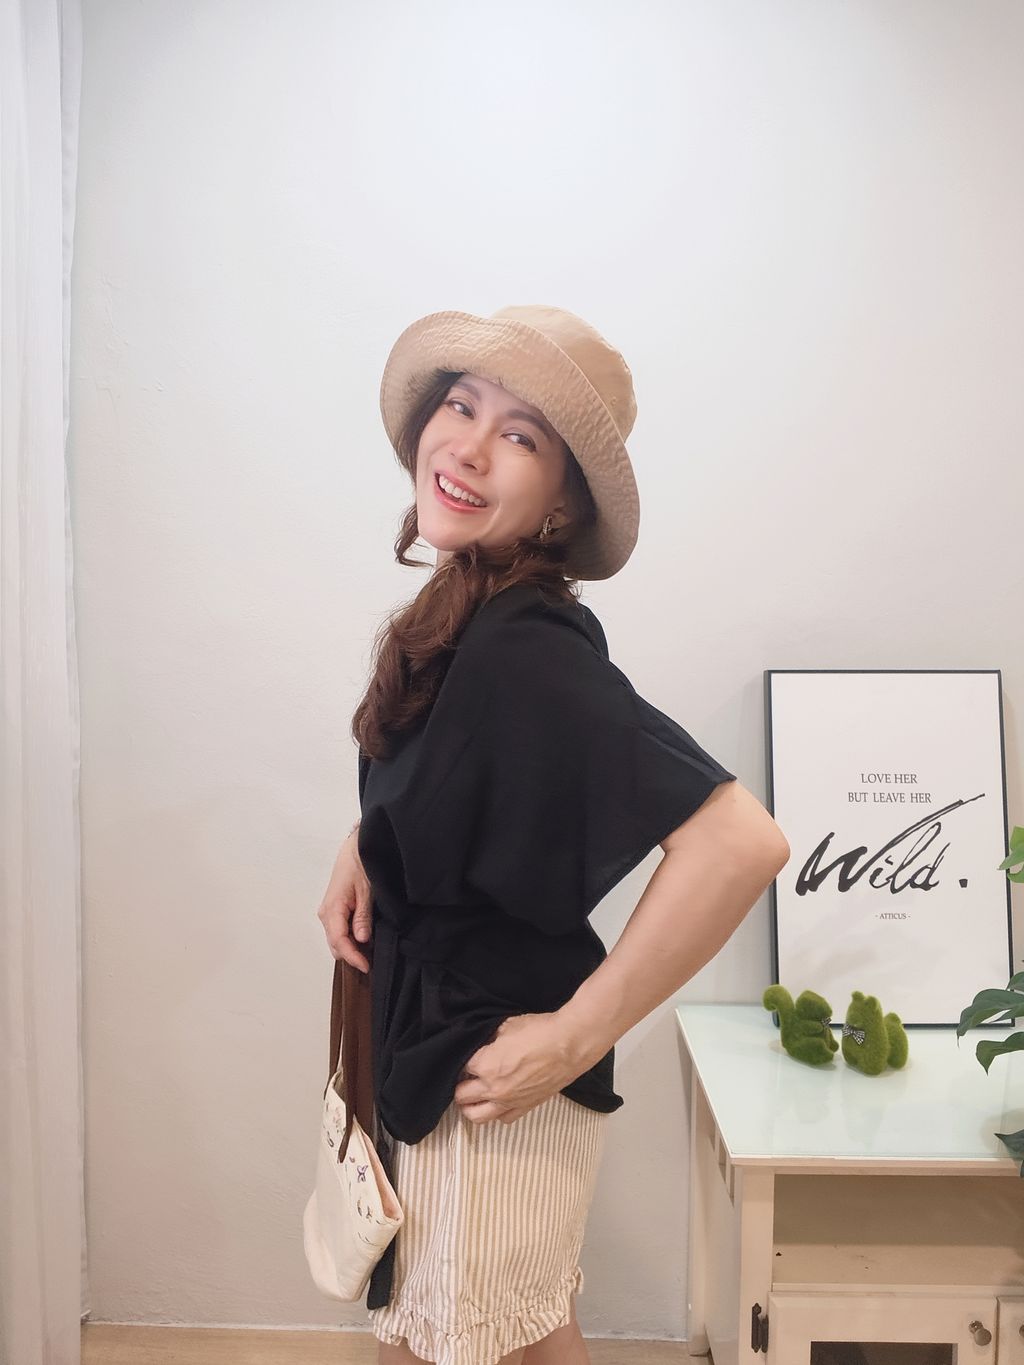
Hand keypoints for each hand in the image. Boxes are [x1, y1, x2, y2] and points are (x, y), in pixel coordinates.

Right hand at [316, 825, 371, 972]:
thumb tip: (361, 939)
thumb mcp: (366, 891)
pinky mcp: (333, 912)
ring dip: (350, 949)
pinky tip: (363, 941)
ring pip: (336, 941)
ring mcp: (328, 913)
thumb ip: (362, 917)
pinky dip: (349, 940)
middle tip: (371, 962)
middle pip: (335, 945)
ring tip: (369, 953)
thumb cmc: (360, 866)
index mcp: (332, 908)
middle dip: (352, 955)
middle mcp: (326, 913)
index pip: (339, 941)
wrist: (355, 851)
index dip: (352, 956)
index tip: (366, 966)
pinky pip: (338, 932)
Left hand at [452, 1013, 580, 1124]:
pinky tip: (499, 1101)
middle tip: (466, 1077)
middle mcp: (493, 1089)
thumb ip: (489, 1039)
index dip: (464, 1060)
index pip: (461, 1067)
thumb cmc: (540, 1031)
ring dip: (471, 1106)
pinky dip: (497, 1112)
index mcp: (485, 1066)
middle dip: (460, 1085)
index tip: (469, 1056)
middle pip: (462, 1096)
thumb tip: (484, 1044)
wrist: (570, 1044)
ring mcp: (509, 1101)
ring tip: (475, 1096)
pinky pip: (504, 1119)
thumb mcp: (507, 1026)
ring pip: (477, 1116)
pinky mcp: (526, 1107)